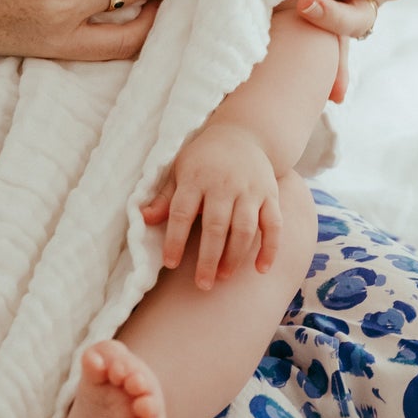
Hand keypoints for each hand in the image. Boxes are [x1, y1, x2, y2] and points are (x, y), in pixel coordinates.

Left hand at [140, 121, 279, 289]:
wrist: (244, 133)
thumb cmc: (204, 158)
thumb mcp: (180, 169)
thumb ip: (165, 197)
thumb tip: (143, 219)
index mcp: (196, 178)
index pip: (182, 212)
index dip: (175, 239)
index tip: (169, 264)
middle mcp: (224, 184)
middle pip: (216, 226)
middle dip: (208, 258)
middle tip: (202, 284)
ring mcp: (250, 190)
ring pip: (245, 228)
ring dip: (234, 256)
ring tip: (223, 277)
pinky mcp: (270, 195)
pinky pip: (274, 225)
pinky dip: (270, 248)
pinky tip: (260, 269)